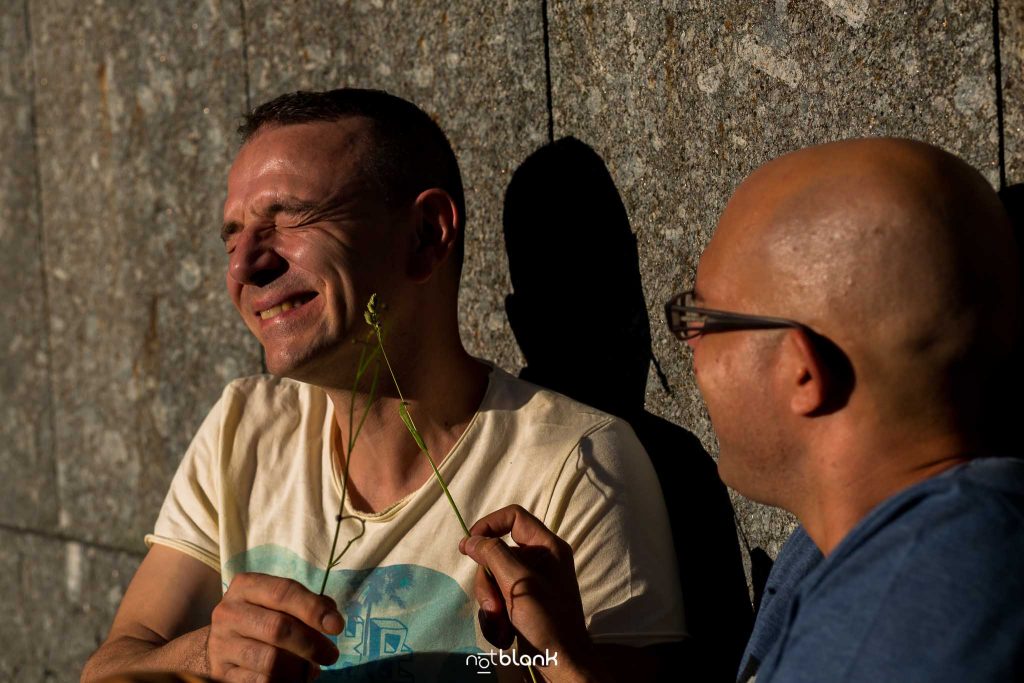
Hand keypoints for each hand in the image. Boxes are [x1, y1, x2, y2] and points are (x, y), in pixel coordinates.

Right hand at [208, 573, 343, 681]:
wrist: (223, 643)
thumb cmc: (262, 616)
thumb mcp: (279, 602)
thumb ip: (307, 603)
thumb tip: (331, 617)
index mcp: (246, 586)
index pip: (283, 592)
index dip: (313, 609)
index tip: (337, 626)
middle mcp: (229, 612)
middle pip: (278, 628)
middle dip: (312, 644)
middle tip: (331, 655)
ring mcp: (222, 644)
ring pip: (271, 660)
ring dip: (299, 668)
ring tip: (312, 669)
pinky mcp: (221, 673)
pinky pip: (261, 682)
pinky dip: (284, 682)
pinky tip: (293, 679)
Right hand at [458, 505, 601, 680]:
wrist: (561, 664)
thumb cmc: (547, 620)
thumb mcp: (519, 582)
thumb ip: (493, 554)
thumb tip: (470, 539)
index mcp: (547, 546)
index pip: (514, 517)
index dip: (489, 525)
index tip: (468, 544)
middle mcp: (540, 561)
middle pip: (496, 554)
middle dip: (488, 583)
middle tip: (494, 606)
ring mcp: (530, 583)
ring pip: (493, 580)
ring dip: (491, 606)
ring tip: (501, 625)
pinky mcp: (521, 604)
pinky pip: (497, 599)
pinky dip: (495, 618)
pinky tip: (504, 635)